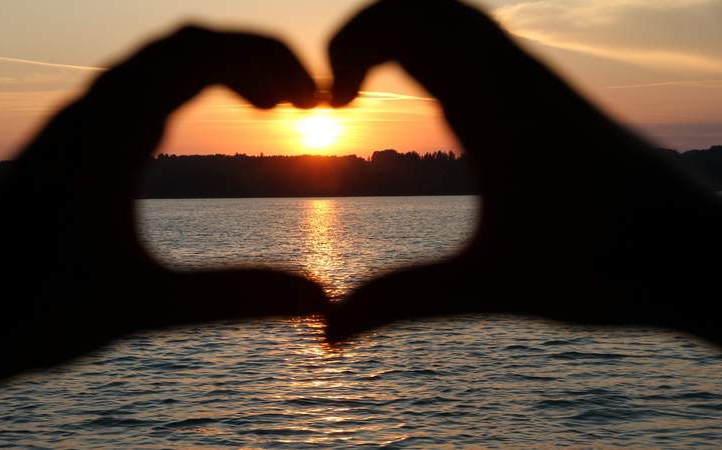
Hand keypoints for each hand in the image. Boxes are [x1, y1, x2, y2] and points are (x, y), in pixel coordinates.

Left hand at [0, 27, 326, 446]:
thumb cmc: (27, 312)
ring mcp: (76, 122)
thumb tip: (322, 301)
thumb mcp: (142, 305)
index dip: (270, 62)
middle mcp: (89, 110)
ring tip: (270, 105)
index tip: (316, 98)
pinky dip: (185, 89)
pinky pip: (137, 88)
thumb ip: (235, 298)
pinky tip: (201, 124)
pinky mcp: (70, 142)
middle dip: (255, 59)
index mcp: (107, 128)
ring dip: (220, 70)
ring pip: (159, 63)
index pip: (202, 52)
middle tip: (303, 100)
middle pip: (185, 44)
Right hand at [325, 0, 721, 343]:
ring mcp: (541, 86)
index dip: (352, 42)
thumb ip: (402, 301)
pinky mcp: (555, 102)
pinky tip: (434, 113)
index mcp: (498, 107)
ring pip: (461, 24)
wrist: (701, 257)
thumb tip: (328, 330)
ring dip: (405, 41)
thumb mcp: (490, 286)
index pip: (411, 22)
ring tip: (369, 94)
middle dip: (369, 33)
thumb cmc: (607, 266)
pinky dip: (440, 57)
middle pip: (430, 7)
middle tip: (338, 91)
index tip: (328, 100)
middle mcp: (520, 80)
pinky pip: (487, 50)